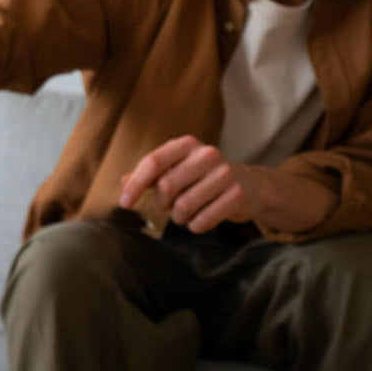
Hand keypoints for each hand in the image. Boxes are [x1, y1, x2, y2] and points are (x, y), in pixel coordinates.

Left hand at [118, 136, 253, 232]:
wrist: (248, 184)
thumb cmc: (201, 177)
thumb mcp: (175, 169)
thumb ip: (148, 175)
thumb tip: (122, 183)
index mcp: (186, 144)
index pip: (153, 162)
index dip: (135, 185)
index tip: (124, 203)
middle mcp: (206, 154)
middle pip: (166, 186)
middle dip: (160, 203)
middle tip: (166, 206)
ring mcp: (224, 173)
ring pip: (184, 206)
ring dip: (178, 217)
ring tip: (183, 213)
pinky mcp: (237, 195)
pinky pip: (203, 220)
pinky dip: (195, 226)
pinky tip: (199, 220)